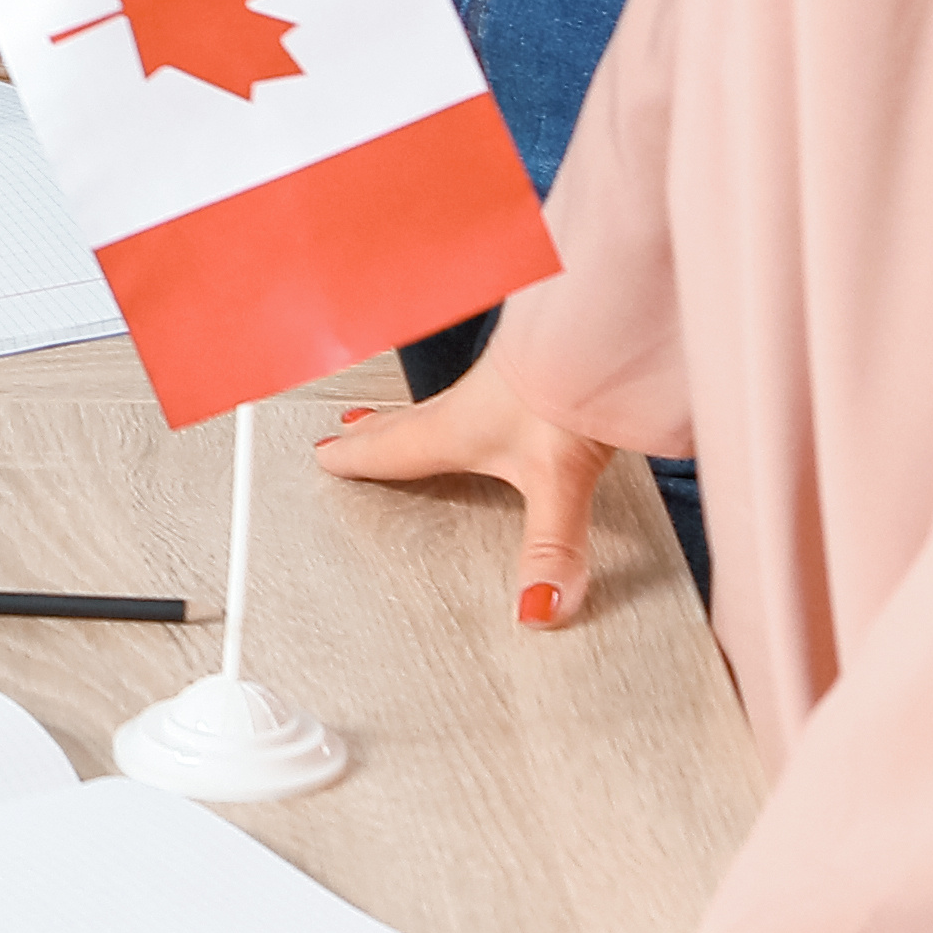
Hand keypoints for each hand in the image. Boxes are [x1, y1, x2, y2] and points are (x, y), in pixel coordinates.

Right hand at [316, 352, 611, 630]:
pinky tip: (490, 406)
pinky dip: (461, 406)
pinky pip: (477, 396)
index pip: (394, 450)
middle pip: (408, 424)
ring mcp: (500, 386)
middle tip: (344, 434)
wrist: (609, 324)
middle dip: (375, 433)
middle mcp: (470, 405)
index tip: (323, 456)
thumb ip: (550, 546)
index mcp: (456, 430)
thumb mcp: (558, 478)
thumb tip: (536, 609)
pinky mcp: (532, 372)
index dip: (357, 458)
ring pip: (439, 406)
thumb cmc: (571, 384)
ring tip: (396, 420)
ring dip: (412, 416)